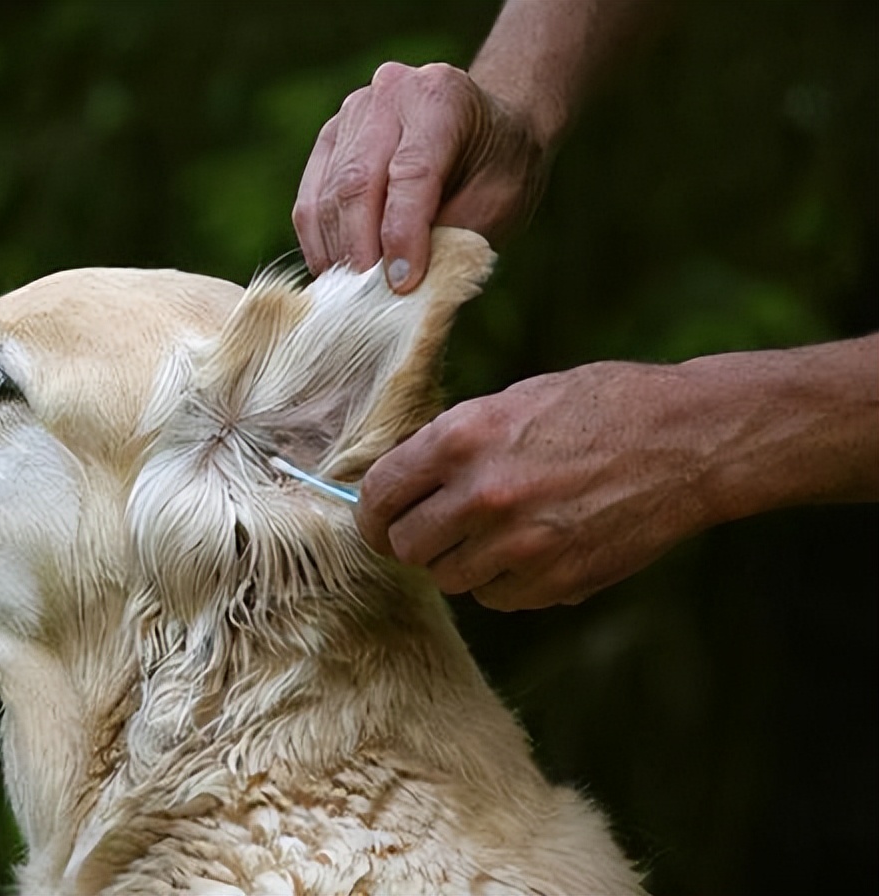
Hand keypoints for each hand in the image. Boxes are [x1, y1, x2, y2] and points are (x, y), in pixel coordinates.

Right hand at [292, 61, 550, 291]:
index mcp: (440, 97)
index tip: (402, 285)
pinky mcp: (329, 141)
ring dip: (336, 253)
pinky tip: (336, 274)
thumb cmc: (500, 167)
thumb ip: (454, 236)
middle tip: (367, 300)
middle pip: (356, 182)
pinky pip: (309, 200)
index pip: (410, 173)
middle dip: (360, 250)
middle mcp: (388, 94)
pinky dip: (319, 244)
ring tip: (352, 296)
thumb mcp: (500, 201)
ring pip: (326, 195)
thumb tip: (401, 286)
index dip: (402, 235)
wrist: (489, 128)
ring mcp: (351, 114)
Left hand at [355, 362, 717, 609]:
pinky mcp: (556, 580)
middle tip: (432, 531)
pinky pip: (497, 599)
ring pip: (449, 578)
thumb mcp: (514, 401)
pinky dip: (502, 583)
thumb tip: (405, 481)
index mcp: (462, 439)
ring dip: (459, 562)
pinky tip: (530, 551)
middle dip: (412, 540)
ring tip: (492, 534)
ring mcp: (519, 543)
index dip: (372, 512)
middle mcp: (482, 494)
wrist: (689, 440)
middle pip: (406, 546)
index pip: (379, 495)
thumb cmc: (603, 407)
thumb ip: (454, 442)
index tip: (380, 519)